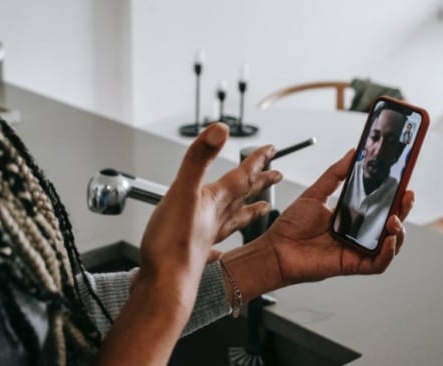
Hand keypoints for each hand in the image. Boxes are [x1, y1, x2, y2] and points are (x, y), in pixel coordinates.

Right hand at [137, 123, 281, 282]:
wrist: (165, 285)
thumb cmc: (172, 244)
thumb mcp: (183, 190)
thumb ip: (199, 158)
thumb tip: (220, 130)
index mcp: (215, 201)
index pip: (243, 175)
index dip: (257, 160)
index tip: (272, 150)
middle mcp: (216, 218)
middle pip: (245, 196)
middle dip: (261, 182)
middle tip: (277, 174)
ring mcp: (208, 237)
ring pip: (235, 220)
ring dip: (249, 210)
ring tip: (262, 208)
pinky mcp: (196, 254)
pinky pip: (215, 246)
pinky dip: (221, 244)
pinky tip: (220, 249)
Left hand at [262, 149, 413, 284]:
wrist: (274, 250)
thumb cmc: (290, 226)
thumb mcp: (315, 193)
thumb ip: (335, 174)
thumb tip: (352, 153)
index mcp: (350, 217)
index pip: (380, 207)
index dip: (395, 197)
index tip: (404, 182)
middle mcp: (356, 234)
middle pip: (391, 225)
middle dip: (404, 211)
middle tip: (407, 196)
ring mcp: (356, 250)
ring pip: (390, 245)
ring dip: (399, 232)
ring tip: (394, 219)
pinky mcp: (352, 265)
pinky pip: (378, 264)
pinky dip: (388, 253)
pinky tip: (389, 240)